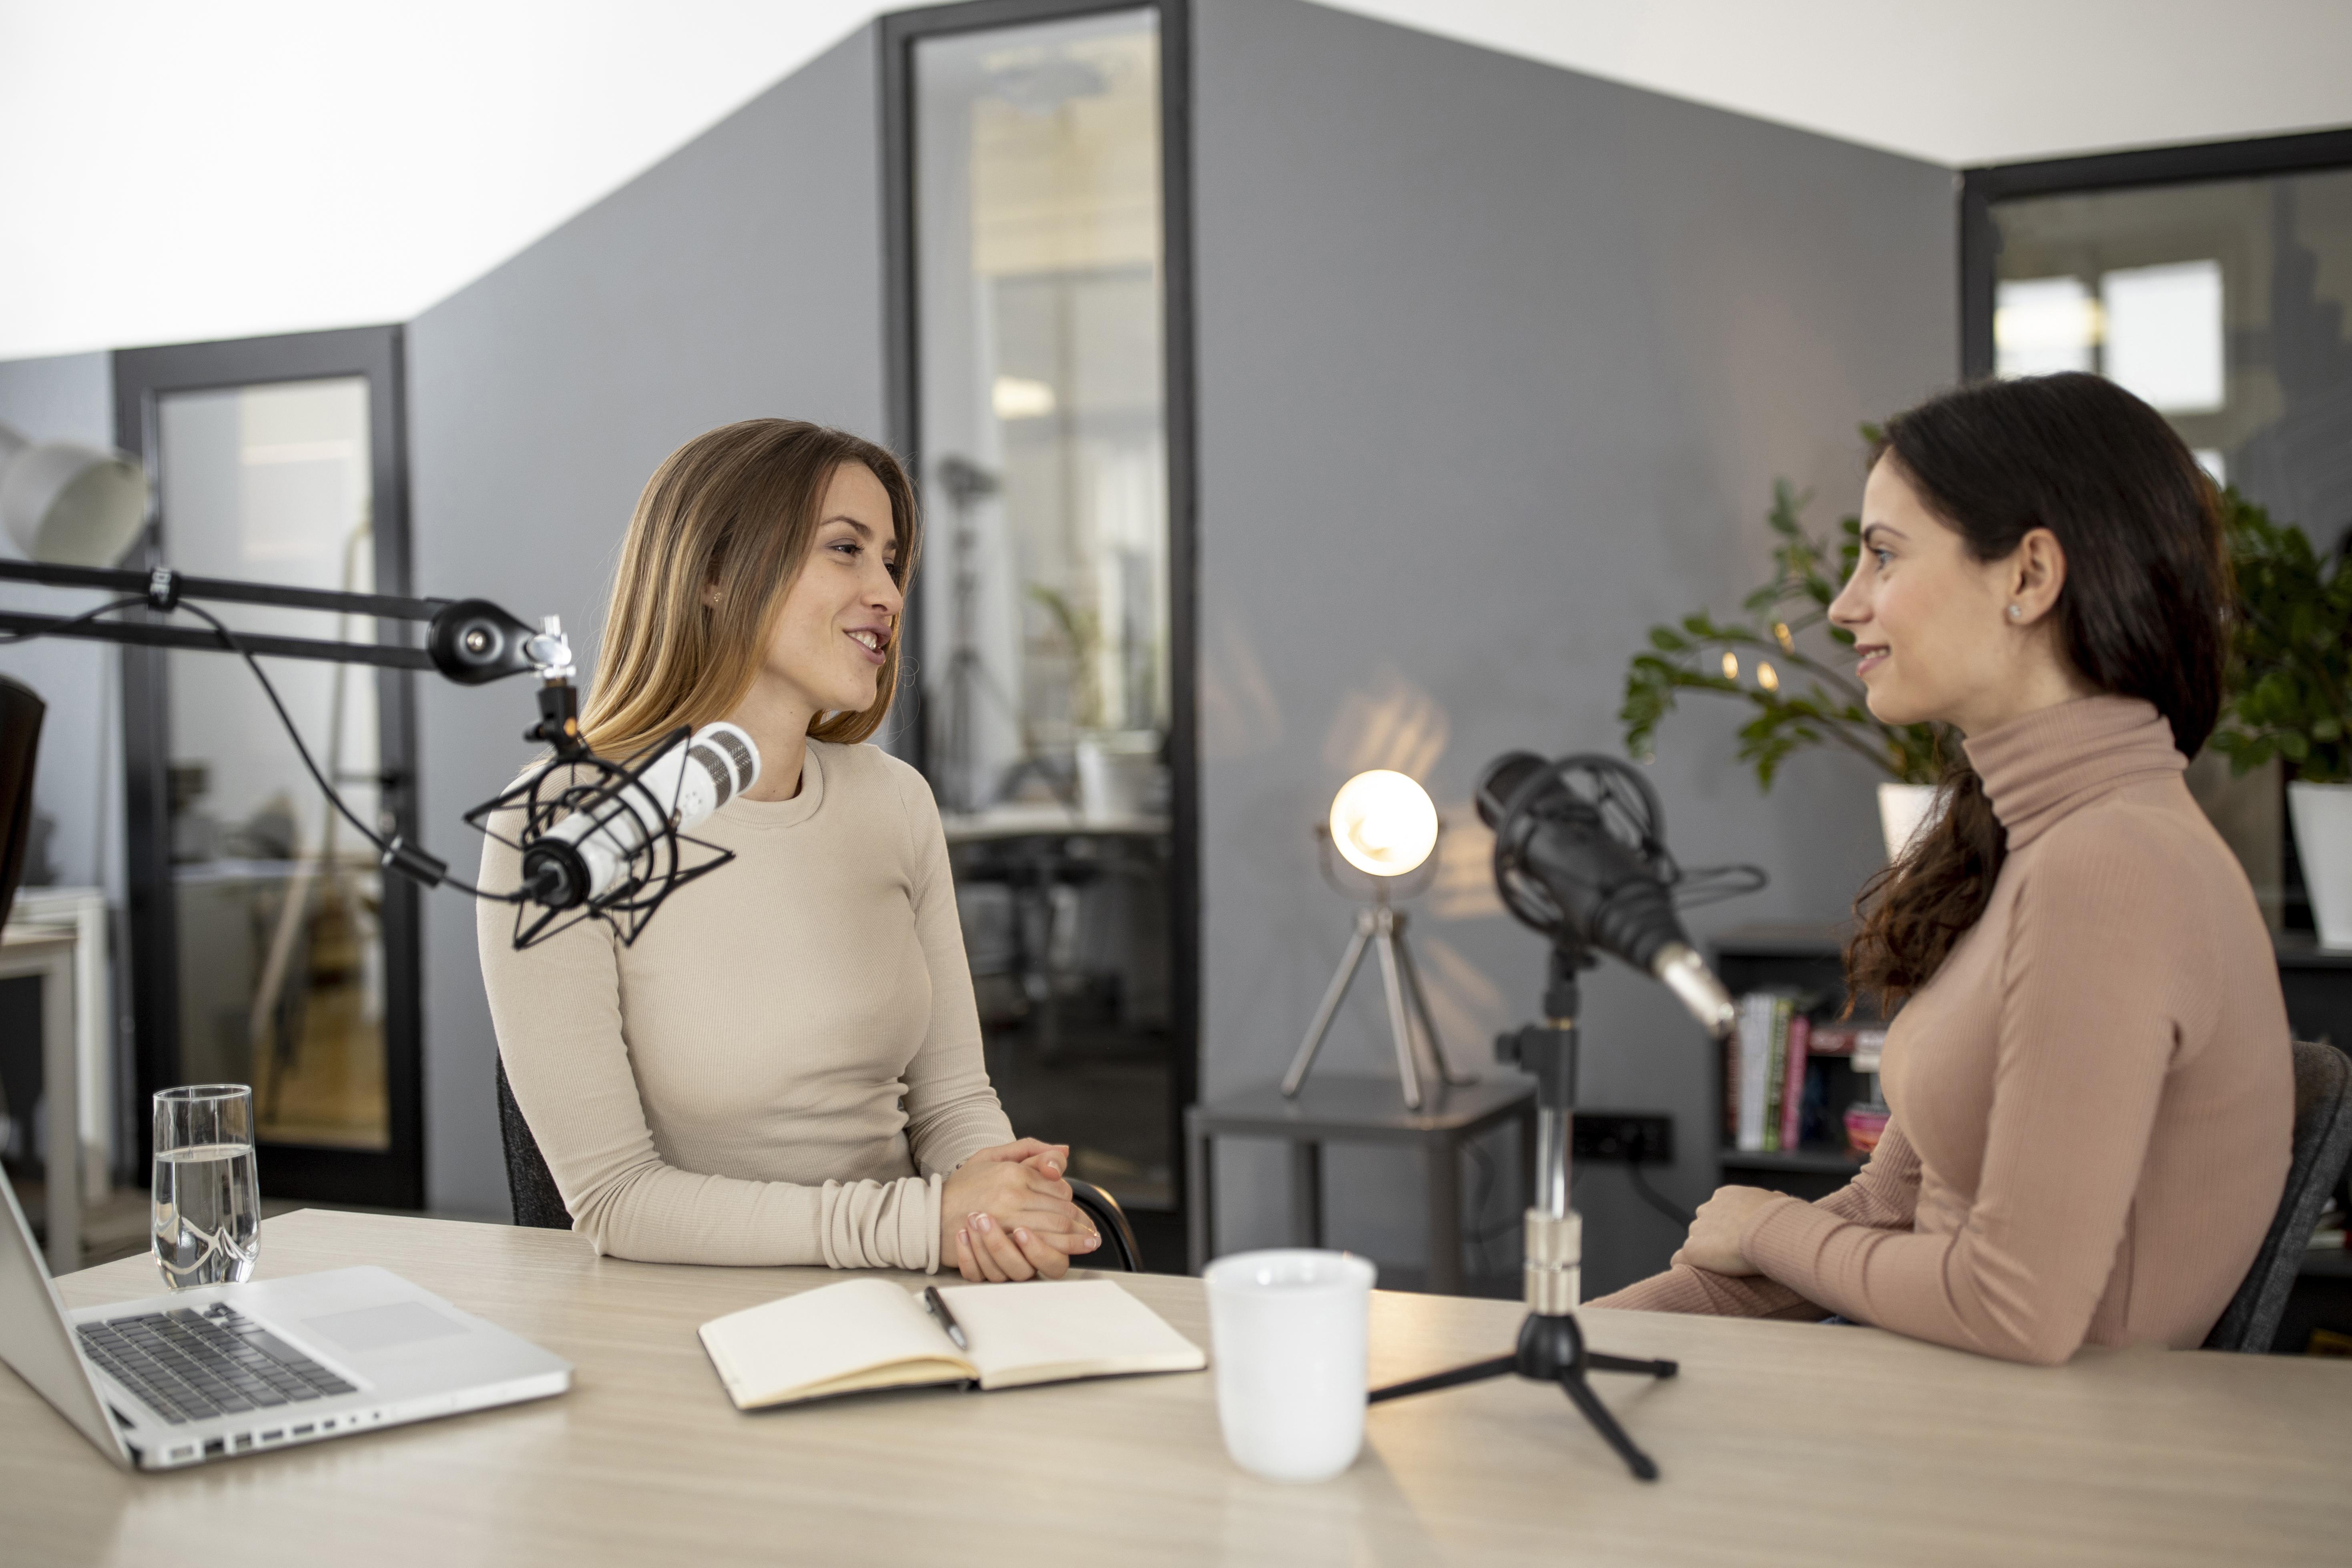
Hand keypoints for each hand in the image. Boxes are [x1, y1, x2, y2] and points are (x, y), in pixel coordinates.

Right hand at [940, 1139, 1100, 1281]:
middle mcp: (1012, 1194)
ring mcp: (1006, 1219)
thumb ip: (1029, 1149)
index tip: (1080, 1214)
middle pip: (1061, 1211)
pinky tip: (1068, 1253)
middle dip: (1080, 1224)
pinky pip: (1036, 1249)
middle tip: (1092, 1234)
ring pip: (1054, 1231)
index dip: (1072, 1203)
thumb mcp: (992, 1155)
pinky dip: (1056, 1251)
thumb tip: (1064, 1151)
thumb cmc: (961, 1186)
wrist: (929, 1215)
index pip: (1058, 1188)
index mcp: (1013, 1172)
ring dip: (1075, 1240)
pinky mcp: (999, 1242)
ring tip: (1088, 1243)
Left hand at [1669, 1185, 1781, 1275]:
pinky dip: (1684, 1265)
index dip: (1727, 1225)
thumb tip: (1777, 1198)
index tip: (1738, 1236)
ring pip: (1694, 1241)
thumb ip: (1771, 1201)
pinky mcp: (1692, 1249)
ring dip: (1704, 1252)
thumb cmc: (1781, 1219)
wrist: (1770, 1232)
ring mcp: (1697, 1229)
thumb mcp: (1778, 1201)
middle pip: (1703, 1224)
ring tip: (1722, 1266)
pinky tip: (1693, 1274)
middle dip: (1713, 1237)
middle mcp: (1707, 1209)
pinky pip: (1679, 1258)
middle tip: (1731, 1253)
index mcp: (1726, 1196)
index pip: (1718, 1209)